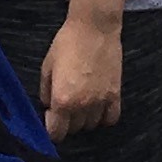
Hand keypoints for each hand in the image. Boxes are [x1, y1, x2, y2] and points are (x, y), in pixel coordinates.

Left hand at [39, 14, 122, 140]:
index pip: (56, 133)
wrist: (94, 27)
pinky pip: (111, 118)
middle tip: (65, 106)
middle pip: (74, 130)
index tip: (51, 116)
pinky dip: (103, 117)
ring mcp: (101, 102)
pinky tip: (97, 107)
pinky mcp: (115, 95)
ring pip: (91, 125)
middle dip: (67, 122)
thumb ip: (45, 90)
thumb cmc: (67, 42)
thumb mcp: (47, 65)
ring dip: (84, 119)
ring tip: (81, 103)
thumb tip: (48, 105)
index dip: (51, 128)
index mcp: (62, 100)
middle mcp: (82, 106)